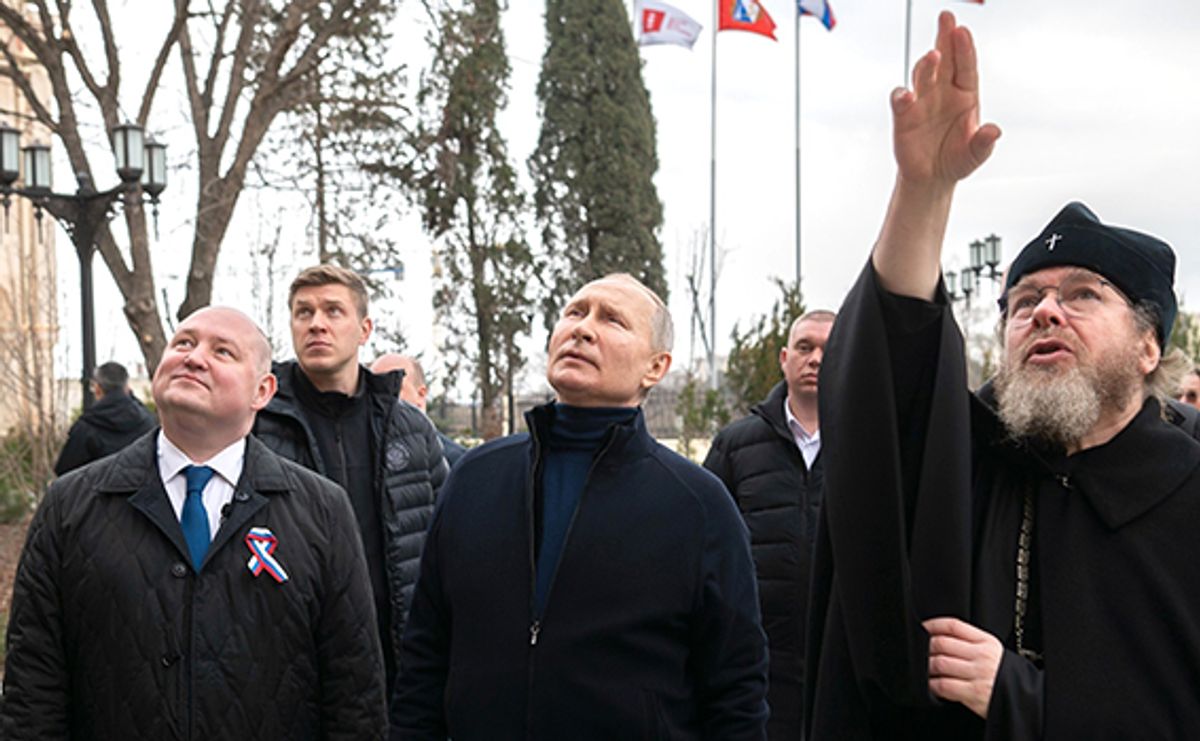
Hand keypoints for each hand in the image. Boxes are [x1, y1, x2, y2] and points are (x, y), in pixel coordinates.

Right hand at [892, 11, 1000, 187]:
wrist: (932, 178)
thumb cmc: (956, 160)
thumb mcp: (975, 154)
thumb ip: (984, 143)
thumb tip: (993, 131)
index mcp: (966, 95)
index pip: (966, 67)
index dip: (965, 49)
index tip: (963, 31)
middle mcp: (943, 92)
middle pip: (945, 60)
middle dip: (945, 38)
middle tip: (946, 17)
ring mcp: (923, 102)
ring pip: (923, 75)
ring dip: (927, 65)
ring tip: (932, 56)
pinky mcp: (904, 116)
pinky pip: (901, 101)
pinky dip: (902, 96)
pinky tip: (906, 95)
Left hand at [923, 616, 1002, 718]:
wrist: (1029, 700)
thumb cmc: (1009, 678)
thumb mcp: (995, 653)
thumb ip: (972, 644)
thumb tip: (943, 639)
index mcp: (987, 642)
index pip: (954, 626)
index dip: (933, 625)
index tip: (922, 627)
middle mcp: (982, 655)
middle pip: (942, 643)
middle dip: (925, 647)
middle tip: (918, 652)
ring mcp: (977, 674)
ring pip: (940, 663)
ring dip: (926, 666)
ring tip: (923, 669)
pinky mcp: (974, 693)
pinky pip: (944, 685)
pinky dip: (932, 685)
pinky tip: (931, 685)